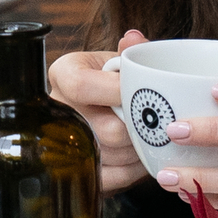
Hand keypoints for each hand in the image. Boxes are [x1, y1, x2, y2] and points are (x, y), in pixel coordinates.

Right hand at [48, 33, 150, 192]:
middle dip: (141, 127)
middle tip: (160, 120)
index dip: (117, 91)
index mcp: (64, 74)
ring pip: (113, 155)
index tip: (143, 92)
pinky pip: (111, 177)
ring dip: (141, 149)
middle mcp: (57, 109)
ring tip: (154, 136)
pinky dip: (134, 169)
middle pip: (107, 129)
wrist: (101, 106)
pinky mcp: (79, 171)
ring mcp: (62, 144)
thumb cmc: (114, 80)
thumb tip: (135, 40)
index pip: (81, 85)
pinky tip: (142, 155)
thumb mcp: (121, 60)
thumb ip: (134, 52)